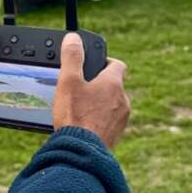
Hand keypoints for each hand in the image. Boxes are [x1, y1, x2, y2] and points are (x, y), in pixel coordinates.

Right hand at [52, 33, 129, 148]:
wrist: (82, 153)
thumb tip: (73, 39)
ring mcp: (121, 120)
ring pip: (112, 105)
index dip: (105, 61)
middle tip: (80, 88)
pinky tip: (83, 126)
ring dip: (99, 104)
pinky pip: (108, 122)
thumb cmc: (76, 117)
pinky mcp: (116, 136)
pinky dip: (98, 120)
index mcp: (113, 84)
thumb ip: (72, 58)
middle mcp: (122, 101)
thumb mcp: (68, 82)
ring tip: (79, 109)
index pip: (117, 64)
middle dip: (99, 85)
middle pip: (113, 86)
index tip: (93, 65)